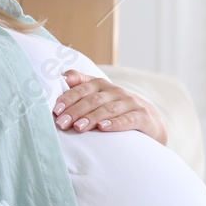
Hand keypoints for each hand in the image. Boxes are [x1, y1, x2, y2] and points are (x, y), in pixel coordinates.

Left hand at [52, 71, 167, 144]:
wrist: (150, 121)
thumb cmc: (116, 109)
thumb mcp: (99, 97)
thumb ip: (81, 86)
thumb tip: (62, 77)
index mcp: (102, 86)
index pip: (83, 88)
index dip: (69, 97)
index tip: (56, 109)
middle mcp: (116, 91)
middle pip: (93, 99)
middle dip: (76, 111)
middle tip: (62, 123)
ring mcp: (131, 103)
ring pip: (108, 109)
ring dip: (91, 118)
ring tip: (78, 127)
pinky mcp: (143, 116)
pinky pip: (128, 119)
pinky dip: (115, 123)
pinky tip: (103, 128)